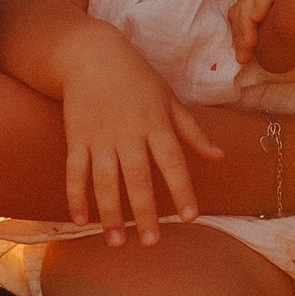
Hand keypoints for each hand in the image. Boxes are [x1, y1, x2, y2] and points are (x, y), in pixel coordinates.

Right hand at [58, 20, 221, 244]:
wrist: (91, 52)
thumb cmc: (136, 76)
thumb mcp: (168, 97)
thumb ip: (192, 131)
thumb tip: (219, 156)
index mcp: (155, 122)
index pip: (173, 160)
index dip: (182, 188)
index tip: (191, 217)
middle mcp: (128, 132)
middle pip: (137, 177)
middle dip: (145, 211)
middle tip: (152, 242)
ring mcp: (100, 136)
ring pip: (104, 180)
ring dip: (110, 212)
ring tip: (117, 241)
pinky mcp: (76, 137)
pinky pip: (75, 170)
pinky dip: (75, 195)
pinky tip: (81, 220)